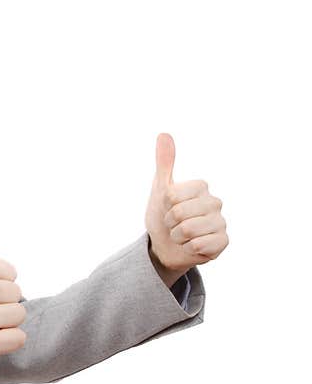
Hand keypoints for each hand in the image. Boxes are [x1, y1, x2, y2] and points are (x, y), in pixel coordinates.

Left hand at [144, 133, 228, 277]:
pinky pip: (200, 246)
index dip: (164, 205)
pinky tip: (192, 246)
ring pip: (188, 230)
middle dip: (169, 222)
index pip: (172, 196)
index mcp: (201, 187)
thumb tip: (163, 134)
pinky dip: (189, 249)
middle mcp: (215, 202)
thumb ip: (164, 163)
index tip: (167, 207)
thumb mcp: (160, 188)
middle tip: (173, 224)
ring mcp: (220, 223)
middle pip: (179, 214)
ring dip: (177, 237)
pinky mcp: (222, 242)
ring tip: (181, 235)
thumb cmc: (163, 215)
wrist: (164, 245)